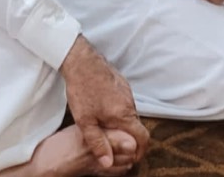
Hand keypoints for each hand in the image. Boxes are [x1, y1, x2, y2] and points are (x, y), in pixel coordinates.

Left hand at [60, 36, 148, 168]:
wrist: (81, 61)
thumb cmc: (82, 90)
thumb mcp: (85, 121)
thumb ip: (98, 143)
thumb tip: (108, 163)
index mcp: (124, 115)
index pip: (143, 137)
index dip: (140, 151)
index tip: (132, 158)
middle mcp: (130, 103)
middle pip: (136, 126)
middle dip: (128, 138)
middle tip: (114, 145)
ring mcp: (127, 92)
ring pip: (129, 113)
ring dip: (122, 123)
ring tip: (105, 128)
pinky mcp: (122, 83)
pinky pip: (124, 102)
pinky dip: (118, 110)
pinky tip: (102, 110)